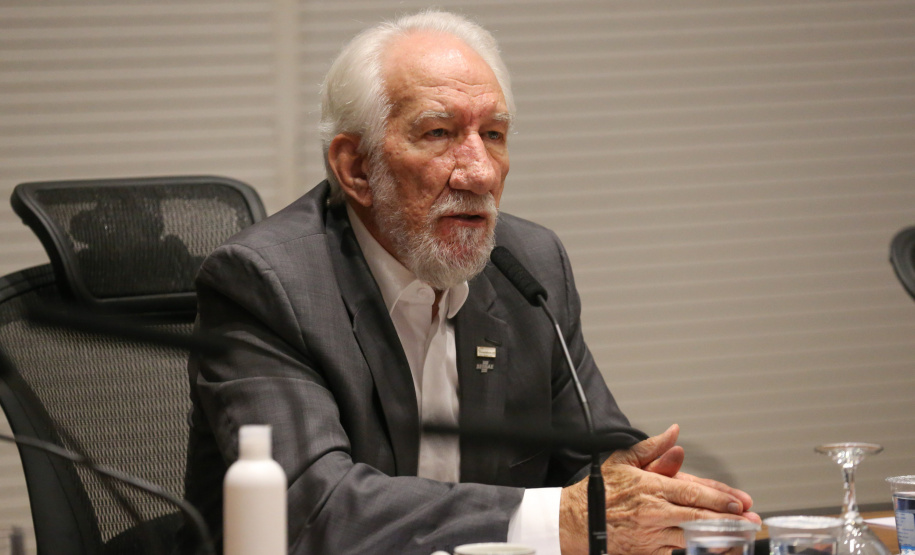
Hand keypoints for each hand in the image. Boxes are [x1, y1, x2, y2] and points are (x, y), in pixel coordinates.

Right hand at [559, 424, 759, 554]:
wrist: (576, 521)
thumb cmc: (600, 490)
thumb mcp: (623, 460)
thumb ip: (652, 448)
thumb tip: (674, 433)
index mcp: (650, 487)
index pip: (692, 492)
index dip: (718, 498)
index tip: (740, 502)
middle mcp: (654, 512)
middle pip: (699, 517)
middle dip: (729, 521)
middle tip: (751, 522)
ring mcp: (651, 535)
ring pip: (692, 538)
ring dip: (719, 539)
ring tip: (741, 539)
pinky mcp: (647, 552)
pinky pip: (677, 552)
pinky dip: (697, 550)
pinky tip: (713, 549)